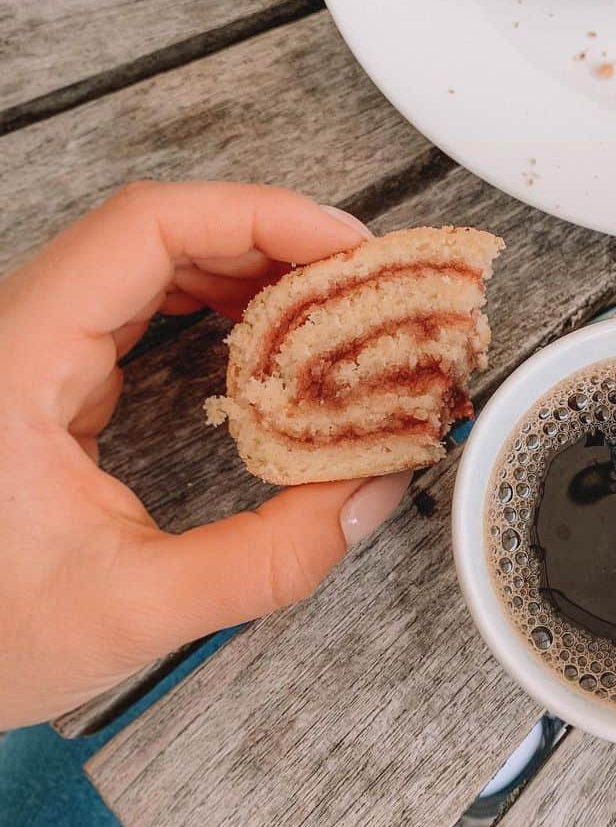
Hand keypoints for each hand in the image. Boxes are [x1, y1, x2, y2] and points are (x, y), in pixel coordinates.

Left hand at [0, 182, 410, 728]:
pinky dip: (218, 297)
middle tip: (362, 278)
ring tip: (331, 301)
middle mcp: (19, 331)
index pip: (145, 228)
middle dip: (273, 238)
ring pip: (153, 255)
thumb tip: (369, 493)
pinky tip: (269, 329)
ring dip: (249, 264)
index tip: (343, 247)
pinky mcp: (51, 368)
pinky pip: (144, 296)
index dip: (257, 216)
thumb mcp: (135, 610)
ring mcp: (32, 342)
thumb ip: (268, 559)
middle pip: (159, 228)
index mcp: (19, 362)